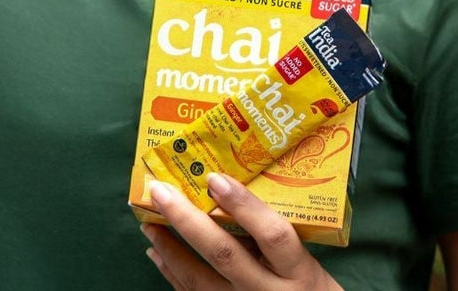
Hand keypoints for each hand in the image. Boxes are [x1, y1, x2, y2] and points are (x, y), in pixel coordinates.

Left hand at [142, 175, 344, 290]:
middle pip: (224, 255)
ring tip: (149, 222)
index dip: (244, 206)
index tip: (215, 177)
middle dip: (187, 221)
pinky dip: (171, 272)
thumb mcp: (304, 260)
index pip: (273, 234)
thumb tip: (228, 190)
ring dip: (169, 248)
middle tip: (160, 191)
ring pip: (199, 280)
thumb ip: (273, 233)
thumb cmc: (308, 288)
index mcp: (297, 270)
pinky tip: (157, 253)